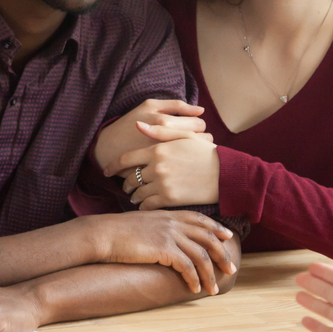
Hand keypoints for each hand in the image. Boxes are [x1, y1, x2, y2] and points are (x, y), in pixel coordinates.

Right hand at [90, 210, 236, 294]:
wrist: (103, 233)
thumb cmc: (117, 231)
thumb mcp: (143, 222)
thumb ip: (159, 225)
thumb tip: (164, 236)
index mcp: (169, 214)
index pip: (200, 219)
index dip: (216, 227)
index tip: (228, 236)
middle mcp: (173, 222)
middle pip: (208, 237)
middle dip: (222, 254)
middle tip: (231, 269)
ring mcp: (169, 235)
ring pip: (201, 255)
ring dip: (210, 274)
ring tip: (213, 289)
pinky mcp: (163, 249)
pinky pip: (187, 266)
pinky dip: (194, 279)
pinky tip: (195, 288)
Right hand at [94, 99, 206, 174]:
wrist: (108, 149)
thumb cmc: (131, 124)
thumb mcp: (150, 106)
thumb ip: (176, 106)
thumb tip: (201, 110)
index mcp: (166, 122)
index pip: (199, 123)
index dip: (199, 126)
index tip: (193, 129)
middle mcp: (167, 141)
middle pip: (202, 140)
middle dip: (200, 140)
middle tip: (193, 142)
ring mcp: (165, 159)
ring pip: (197, 155)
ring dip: (197, 153)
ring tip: (189, 152)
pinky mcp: (162, 173)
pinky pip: (187, 169)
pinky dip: (189, 165)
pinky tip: (183, 162)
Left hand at [105, 121, 219, 208]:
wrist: (225, 174)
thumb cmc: (206, 153)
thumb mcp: (184, 136)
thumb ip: (159, 131)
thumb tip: (137, 124)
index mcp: (157, 150)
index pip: (126, 159)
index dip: (113, 166)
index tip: (107, 171)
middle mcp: (156, 166)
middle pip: (130, 178)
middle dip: (126, 183)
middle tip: (126, 186)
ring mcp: (162, 183)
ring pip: (137, 193)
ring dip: (134, 196)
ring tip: (135, 197)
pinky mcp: (169, 199)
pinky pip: (147, 205)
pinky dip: (143, 206)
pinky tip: (145, 206)